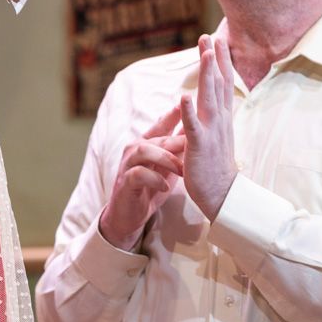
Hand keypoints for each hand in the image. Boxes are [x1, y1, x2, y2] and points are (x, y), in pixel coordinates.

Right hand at [98, 105, 185, 251]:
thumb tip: (196, 132)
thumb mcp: (167, 167)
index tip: (188, 106)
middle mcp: (135, 150)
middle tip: (196, 146)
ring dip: (166, 159)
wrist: (129, 214)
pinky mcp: (124, 182)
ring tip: (182, 170)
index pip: (161, 125)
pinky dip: (154, 178)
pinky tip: (166, 186)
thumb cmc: (150, 188)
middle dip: (178, 141)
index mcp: (146, 144)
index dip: (174, 115)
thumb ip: (177, 150)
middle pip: (158, 138)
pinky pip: (138, 174)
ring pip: (145, 150)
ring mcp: (128, 165)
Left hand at [180, 34, 237, 219]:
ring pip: (209, 98)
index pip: (223, 84)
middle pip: (218, 83)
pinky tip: (184, 96)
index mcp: (222, 118)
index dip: (221, 62)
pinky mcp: (200, 145)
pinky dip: (188, 111)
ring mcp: (211, 131)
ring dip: (207, 75)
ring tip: (204, 53)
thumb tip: (208, 101)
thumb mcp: (216, 136)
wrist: (223, 194)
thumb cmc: (216, 167)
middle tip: (208, 35)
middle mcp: (220, 120)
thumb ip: (213, 117)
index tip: (218, 41)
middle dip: (213, 59)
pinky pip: (193, 126)